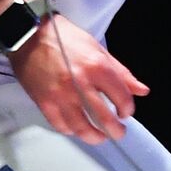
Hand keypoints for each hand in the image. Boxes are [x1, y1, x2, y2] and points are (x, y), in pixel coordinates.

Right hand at [10, 13, 148, 143]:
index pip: (121, 97)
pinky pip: (61, 125)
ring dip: (95, 137)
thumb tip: (142, 91)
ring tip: (100, 136)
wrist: (28, 34)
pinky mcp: (44, 102)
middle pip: (104, 119)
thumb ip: (121, 72)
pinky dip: (71, 130)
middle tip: (118, 132)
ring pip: (82, 128)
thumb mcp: (97, 48)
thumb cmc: (63, 37)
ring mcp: (61, 95)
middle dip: (115, 130)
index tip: (126, 111)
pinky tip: (76, 128)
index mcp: (97, 66)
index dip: (128, 109)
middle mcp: (80, 83)